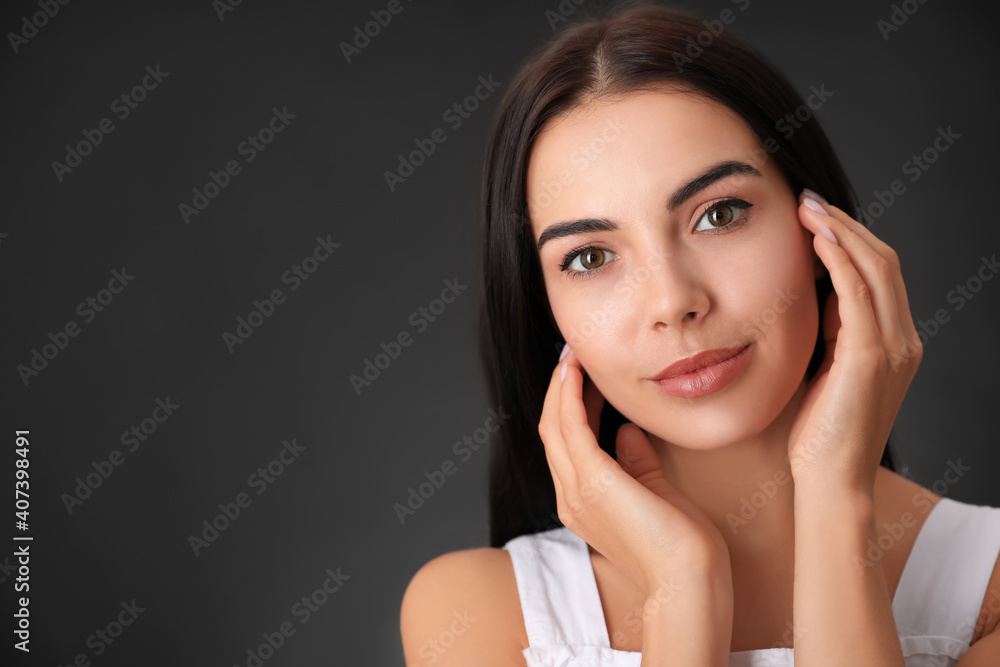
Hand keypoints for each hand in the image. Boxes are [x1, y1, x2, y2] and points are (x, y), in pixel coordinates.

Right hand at [539, 346, 732, 597]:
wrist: (689, 579)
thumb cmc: (681, 546)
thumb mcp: (655, 493)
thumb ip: (637, 463)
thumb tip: (627, 431)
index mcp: (582, 504)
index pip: (566, 444)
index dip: (568, 407)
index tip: (582, 376)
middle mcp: (571, 497)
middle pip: (551, 430)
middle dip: (559, 390)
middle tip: (572, 355)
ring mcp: (577, 490)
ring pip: (555, 425)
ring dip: (562, 386)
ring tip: (573, 355)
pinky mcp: (593, 480)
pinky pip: (571, 427)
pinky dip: (570, 396)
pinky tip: (576, 372)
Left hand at [788, 190, 922, 492]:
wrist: (830, 482)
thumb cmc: (819, 435)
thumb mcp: (825, 371)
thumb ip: (829, 334)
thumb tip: (810, 294)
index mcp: (893, 343)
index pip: (878, 274)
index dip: (848, 240)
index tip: (813, 217)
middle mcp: (903, 340)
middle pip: (883, 262)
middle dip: (844, 225)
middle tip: (808, 200)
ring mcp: (892, 348)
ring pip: (876, 269)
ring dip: (840, 232)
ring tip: (807, 208)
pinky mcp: (870, 358)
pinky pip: (859, 295)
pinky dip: (841, 262)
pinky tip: (818, 239)